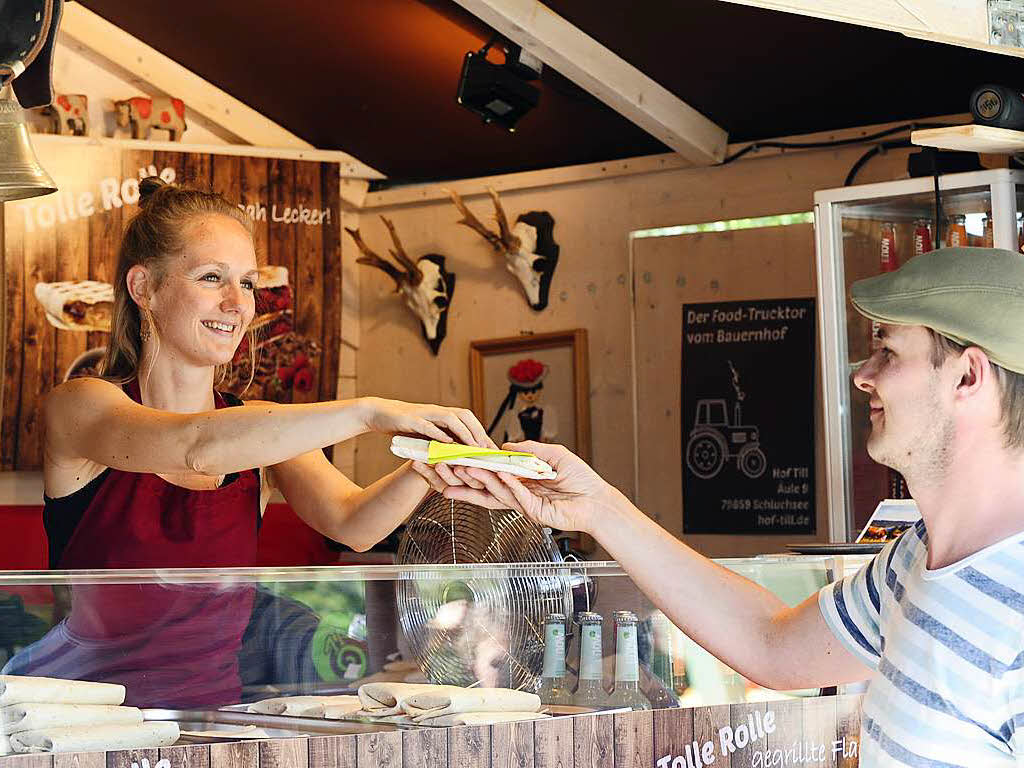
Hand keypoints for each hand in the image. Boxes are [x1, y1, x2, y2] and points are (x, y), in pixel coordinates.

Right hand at [361, 397, 495, 447]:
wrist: (377, 413)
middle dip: (479, 432)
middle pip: (465, 416)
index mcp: (441, 415)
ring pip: (451, 419)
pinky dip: (439, 433)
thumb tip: (455, 458)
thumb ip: (438, 443)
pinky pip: (428, 425)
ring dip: (464, 433)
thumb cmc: (402, 426)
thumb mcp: (424, 435)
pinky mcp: (411, 419)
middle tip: (488, 450)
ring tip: (474, 448)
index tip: (493, 450)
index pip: (468, 420)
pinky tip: (448, 443)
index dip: (481, 433)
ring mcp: (425, 413)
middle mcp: (436, 411)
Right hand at [436, 441, 616, 534]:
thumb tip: (505, 446)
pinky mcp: (535, 512)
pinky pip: (518, 496)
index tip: (459, 461)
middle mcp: (520, 494)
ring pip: (499, 491)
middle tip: (451, 468)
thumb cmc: (580, 479)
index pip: (495, 475)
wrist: (597, 500)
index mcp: (522, 481)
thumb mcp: (553, 455)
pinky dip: (509, 484)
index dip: (478, 468)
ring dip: (483, 479)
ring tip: (467, 468)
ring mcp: (526, 504)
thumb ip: (529, 450)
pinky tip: (499, 473)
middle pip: (489, 487)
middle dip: (469, 478)